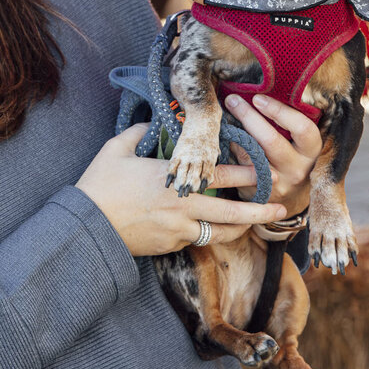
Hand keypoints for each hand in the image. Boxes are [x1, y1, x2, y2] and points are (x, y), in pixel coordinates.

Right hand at [76, 124, 290, 257]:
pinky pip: (195, 239)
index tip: (265, 170)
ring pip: (218, 233)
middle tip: (281, 208)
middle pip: (230, 213)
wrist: (86, 228)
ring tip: (255, 223)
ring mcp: (177, 231)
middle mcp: (181, 208)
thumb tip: (150, 121)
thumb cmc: (99, 186)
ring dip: (239, 228)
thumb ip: (138, 132)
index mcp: (172, 180)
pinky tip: (213, 227)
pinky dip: (206, 233)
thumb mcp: (116, 149)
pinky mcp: (169, 246)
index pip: (219, 175)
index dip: (246, 172)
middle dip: (259, 211)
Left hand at [221, 93, 321, 222]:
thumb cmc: (293, 159)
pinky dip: (230, 150)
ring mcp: (279, 183)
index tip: (258, 98)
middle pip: (271, 141)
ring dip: (235, 133)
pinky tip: (222, 137)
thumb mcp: (300, 144)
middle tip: (232, 100)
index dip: (280, 112)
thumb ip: (289, 124)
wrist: (291, 199)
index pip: (303, 128)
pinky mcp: (261, 193)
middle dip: (249, 117)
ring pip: (252, 155)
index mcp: (312, 151)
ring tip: (223, 115)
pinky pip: (240, 169)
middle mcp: (298, 169)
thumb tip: (260, 93)